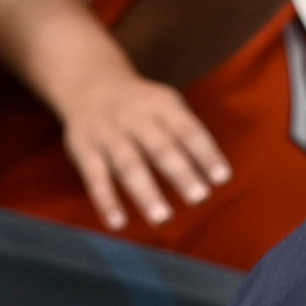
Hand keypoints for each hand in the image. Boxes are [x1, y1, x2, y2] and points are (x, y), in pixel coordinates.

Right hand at [55, 70, 233, 232]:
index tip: (222, 178)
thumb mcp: (166, 105)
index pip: (188, 130)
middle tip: (199, 198)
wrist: (89, 82)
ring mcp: (108, 133)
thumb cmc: (141, 106)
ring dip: (145, 192)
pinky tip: (118, 223)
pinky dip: (106, 201)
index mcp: (161, 105)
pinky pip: (95, 177)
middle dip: (180, 172)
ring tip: (162, 218)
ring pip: (128, 164)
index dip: (205, 153)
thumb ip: (187, 135)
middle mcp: (134, 117)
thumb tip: (217, 177)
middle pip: (159, 147)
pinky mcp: (84, 149)